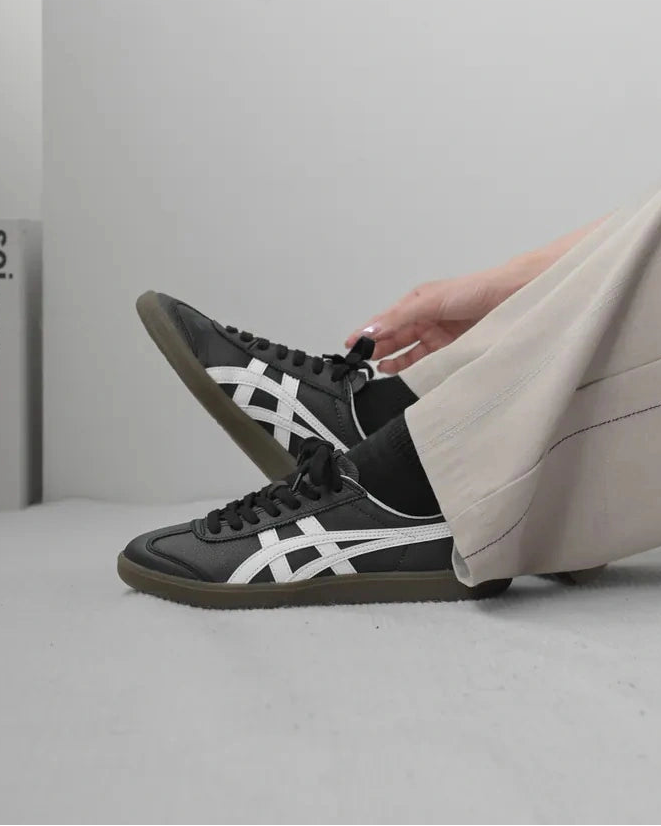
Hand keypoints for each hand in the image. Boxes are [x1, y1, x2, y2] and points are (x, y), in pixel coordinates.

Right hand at [345, 265, 528, 373]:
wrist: (511, 297)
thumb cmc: (476, 289)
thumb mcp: (431, 300)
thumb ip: (401, 317)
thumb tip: (373, 328)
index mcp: (416, 303)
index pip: (384, 321)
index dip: (366, 333)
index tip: (350, 345)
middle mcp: (424, 319)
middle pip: (393, 339)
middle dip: (376, 349)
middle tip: (360, 361)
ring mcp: (437, 336)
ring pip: (407, 352)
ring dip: (392, 360)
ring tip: (377, 369)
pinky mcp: (450, 350)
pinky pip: (426, 362)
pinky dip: (413, 368)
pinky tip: (402, 373)